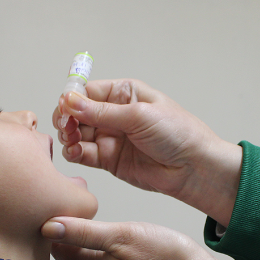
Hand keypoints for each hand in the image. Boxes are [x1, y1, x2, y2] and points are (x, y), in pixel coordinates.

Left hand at [42, 217, 231, 259]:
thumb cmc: (163, 259)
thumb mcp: (119, 236)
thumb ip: (83, 233)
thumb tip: (47, 226)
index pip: (58, 250)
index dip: (50, 231)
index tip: (48, 208)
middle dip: (61, 243)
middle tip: (59, 217)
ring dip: (80, 249)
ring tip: (79, 228)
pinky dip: (101, 254)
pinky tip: (110, 243)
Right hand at [53, 79, 241, 226]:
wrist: (194, 168)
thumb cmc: (178, 134)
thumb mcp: (139, 115)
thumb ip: (101, 112)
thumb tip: (69, 101)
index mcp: (124, 94)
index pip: (87, 91)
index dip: (71, 99)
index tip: (64, 108)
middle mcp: (115, 114)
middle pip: (77, 113)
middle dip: (67, 118)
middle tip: (67, 126)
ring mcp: (111, 137)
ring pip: (77, 134)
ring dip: (68, 136)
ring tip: (72, 140)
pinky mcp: (109, 159)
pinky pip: (83, 153)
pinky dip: (74, 152)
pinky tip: (75, 152)